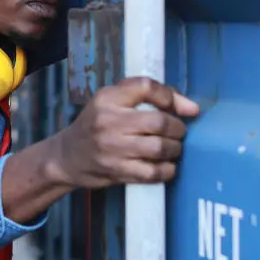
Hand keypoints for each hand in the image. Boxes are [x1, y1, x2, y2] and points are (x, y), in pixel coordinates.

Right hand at [53, 76, 200, 187]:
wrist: (67, 156)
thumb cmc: (96, 125)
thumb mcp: (112, 101)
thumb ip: (148, 96)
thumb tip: (192, 108)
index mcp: (107, 99)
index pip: (145, 87)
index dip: (169, 96)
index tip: (176, 108)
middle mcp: (108, 121)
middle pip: (159, 121)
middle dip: (177, 128)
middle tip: (177, 132)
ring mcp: (112, 148)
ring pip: (160, 148)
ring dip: (174, 149)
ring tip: (172, 148)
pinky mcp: (117, 171)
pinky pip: (153, 172)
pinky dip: (167, 170)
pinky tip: (165, 165)